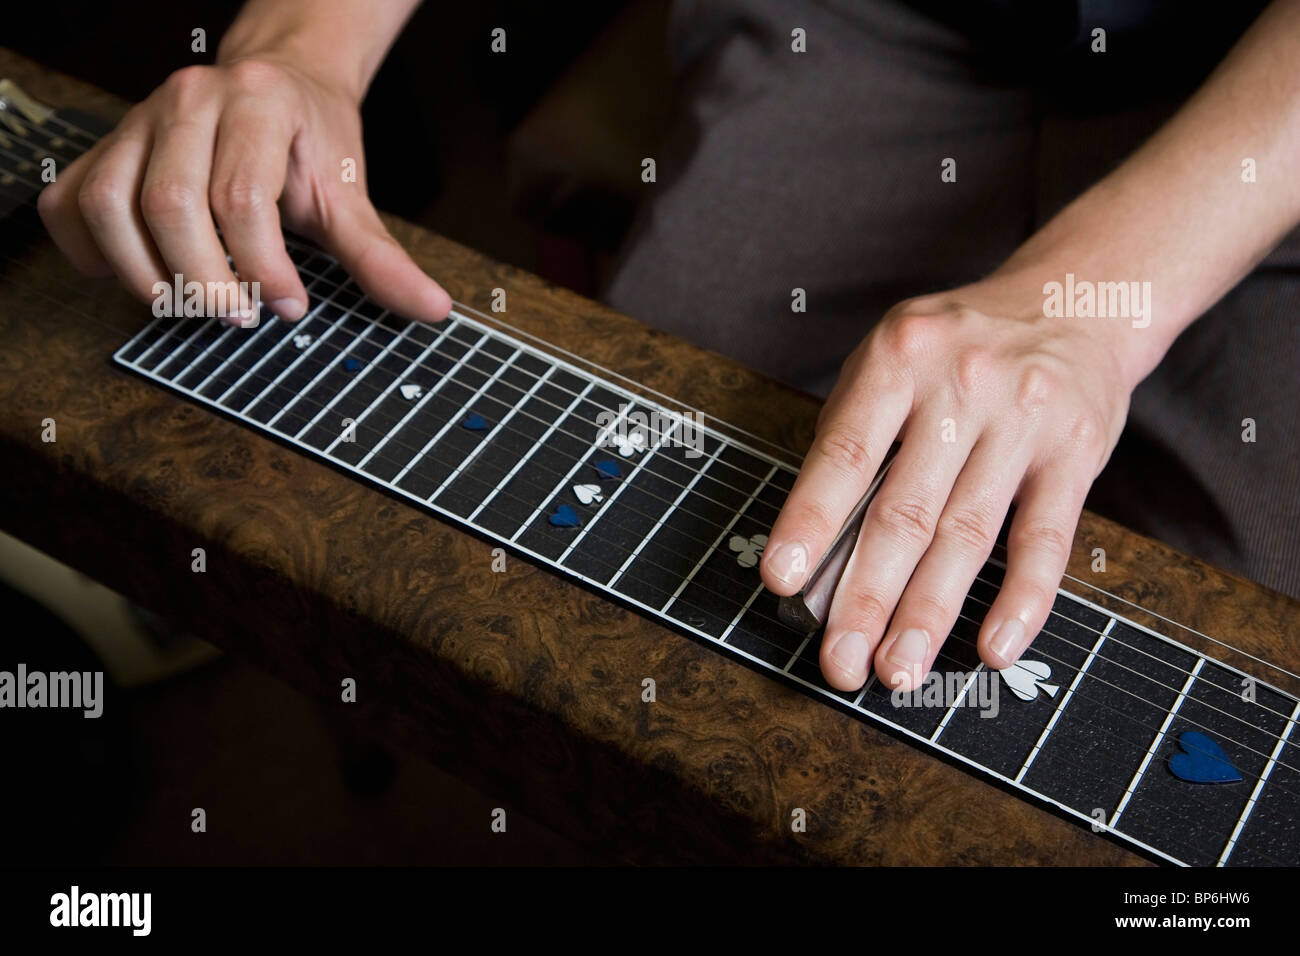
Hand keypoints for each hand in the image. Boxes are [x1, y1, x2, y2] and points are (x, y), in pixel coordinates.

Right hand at [38, 55, 450, 322]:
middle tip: (240, 316)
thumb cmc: (311, 141)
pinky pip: (72, 203)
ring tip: (192, 305)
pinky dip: (93, 254)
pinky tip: (139, 275)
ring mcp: (136, 120)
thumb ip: (381, 256)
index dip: (262, 266)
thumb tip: (433, 310)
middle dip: (205, 278)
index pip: (241, 198)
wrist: (278, 80)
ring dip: (146, 274)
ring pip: (109, 204)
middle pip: (170, 203)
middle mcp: (187, 100)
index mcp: (256, 104)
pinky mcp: (104, 147)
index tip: (289, 306)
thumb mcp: (350, 194)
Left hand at [760, 281, 1132, 691]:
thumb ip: (853, 436)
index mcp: (898, 359)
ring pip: (968, 536)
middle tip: (841, 662)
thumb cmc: (956, 349)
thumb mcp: (891, 358)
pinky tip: (992, 649)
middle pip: (905, 511)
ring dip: (929, 614)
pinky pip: (1046, 540)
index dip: (810, 519)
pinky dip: (1022, 600)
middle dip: (867, 597)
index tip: (782, 579)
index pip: (846, 452)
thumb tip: (818, 551)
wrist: (1076, 302)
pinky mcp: (1075, 455)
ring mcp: (1022, 422)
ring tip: (897, 671)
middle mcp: (961, 387)